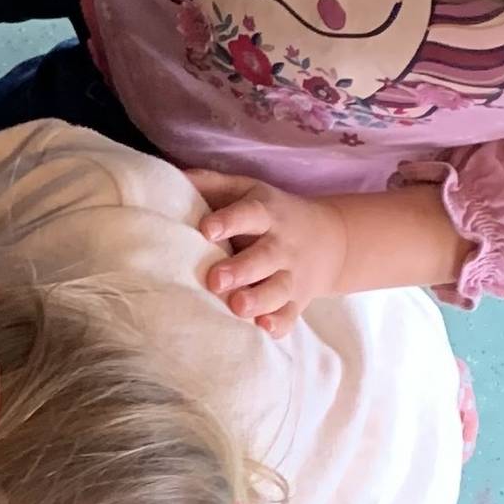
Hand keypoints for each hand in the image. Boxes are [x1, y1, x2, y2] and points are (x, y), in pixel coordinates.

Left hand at [186, 170, 349, 337]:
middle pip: (264, 258)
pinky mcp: (296, 301)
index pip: (249, 214)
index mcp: (265, 214)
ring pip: (278, 289)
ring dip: (259, 300)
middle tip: (215, 280)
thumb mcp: (247, 191)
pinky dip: (279, 324)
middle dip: (241, 269)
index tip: (205, 229)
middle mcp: (280, 246)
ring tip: (237, 307)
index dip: (229, 220)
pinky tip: (264, 329)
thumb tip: (173, 175)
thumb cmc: (268, 215)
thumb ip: (212, 184)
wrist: (330, 239)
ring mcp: (291, 275)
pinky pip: (290, 315)